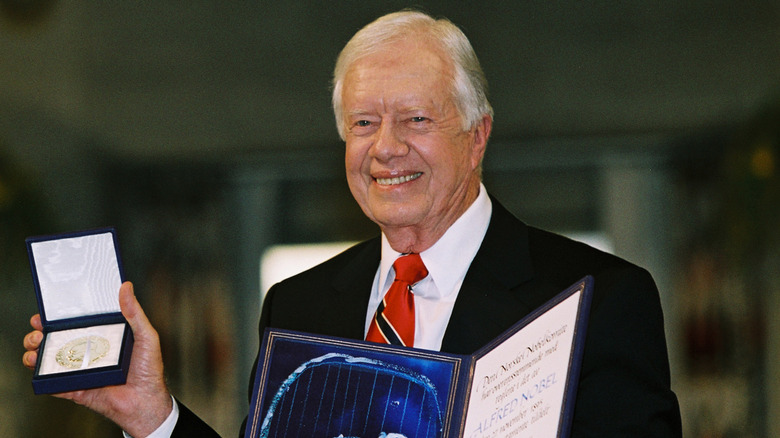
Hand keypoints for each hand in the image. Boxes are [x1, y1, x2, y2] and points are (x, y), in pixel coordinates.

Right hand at [22, 282, 172, 436]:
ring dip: (36, 353)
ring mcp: (81, 371)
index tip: (49, 311)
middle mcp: (89, 352)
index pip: (77, 324)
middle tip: (39, 330)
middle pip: (58, 340)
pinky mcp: (76, 388)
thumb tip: (126, 287)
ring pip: (50, 360)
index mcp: (103, 337)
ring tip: (35, 347)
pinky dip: (42, 377)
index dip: (60, 317)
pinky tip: (40, 368)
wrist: (145, 401)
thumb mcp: (146, 335)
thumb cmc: (149, 369)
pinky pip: (54, 383)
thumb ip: (135, 312)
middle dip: (41, 333)